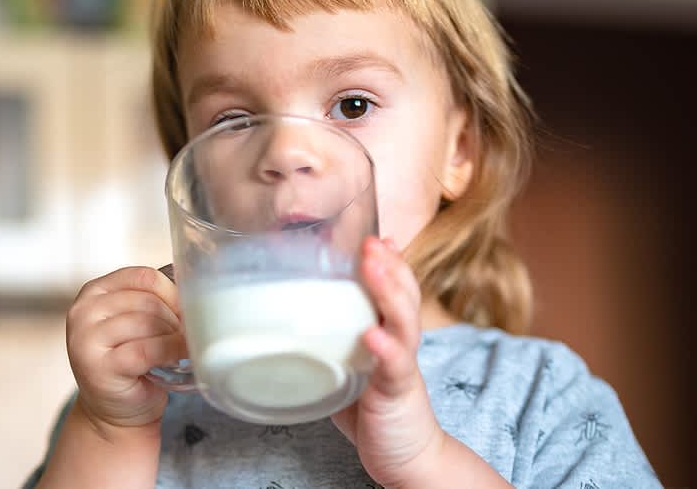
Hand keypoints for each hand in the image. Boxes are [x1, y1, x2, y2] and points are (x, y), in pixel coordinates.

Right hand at [66, 266, 187, 437]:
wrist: (114, 410)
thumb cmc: (131, 360)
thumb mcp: (136, 320)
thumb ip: (154, 301)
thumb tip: (197, 293)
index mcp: (94, 291)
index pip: (144, 277)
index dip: (173, 292)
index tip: (187, 309)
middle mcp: (84, 311)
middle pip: (148, 301)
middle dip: (175, 318)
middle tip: (185, 335)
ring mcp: (86, 339)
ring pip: (148, 323)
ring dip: (173, 336)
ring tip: (177, 348)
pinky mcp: (98, 367)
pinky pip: (146, 350)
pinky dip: (170, 352)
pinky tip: (180, 358)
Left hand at [331, 237, 444, 486]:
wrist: (408, 459)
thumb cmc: (374, 413)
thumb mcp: (348, 372)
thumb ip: (331, 348)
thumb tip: (289, 328)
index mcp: (389, 336)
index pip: (396, 290)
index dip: (390, 262)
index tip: (377, 238)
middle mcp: (401, 345)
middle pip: (405, 295)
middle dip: (390, 265)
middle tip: (372, 242)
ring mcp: (402, 367)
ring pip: (405, 321)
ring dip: (389, 291)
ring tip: (374, 267)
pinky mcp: (398, 393)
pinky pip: (395, 366)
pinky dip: (385, 348)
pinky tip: (373, 335)